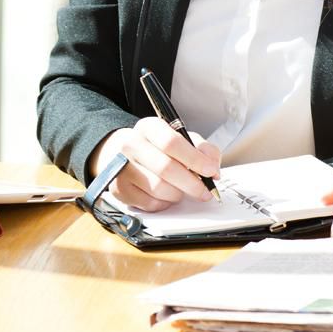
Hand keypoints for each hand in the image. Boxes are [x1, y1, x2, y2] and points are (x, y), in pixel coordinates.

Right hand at [89, 118, 221, 211]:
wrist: (120, 153)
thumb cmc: (156, 147)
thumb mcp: (179, 137)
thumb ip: (201, 148)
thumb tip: (214, 169)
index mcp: (148, 128)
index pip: (172, 142)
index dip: (195, 160)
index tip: (211, 171)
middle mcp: (130, 145)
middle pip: (166, 168)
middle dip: (192, 184)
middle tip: (206, 191)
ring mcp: (121, 168)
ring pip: (159, 189)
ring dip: (178, 194)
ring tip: (182, 190)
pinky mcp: (119, 190)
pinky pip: (150, 204)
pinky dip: (164, 203)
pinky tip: (166, 195)